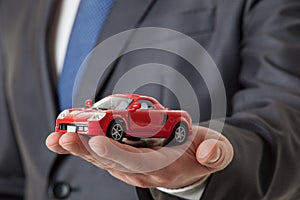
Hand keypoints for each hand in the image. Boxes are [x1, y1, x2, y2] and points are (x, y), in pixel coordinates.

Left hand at [46, 126, 232, 188]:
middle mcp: (141, 170)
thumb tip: (208, 153)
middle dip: (86, 148)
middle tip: (65, 136)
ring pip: (100, 157)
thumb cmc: (200, 153)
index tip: (98, 141)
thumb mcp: (217, 151)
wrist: (190, 163)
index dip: (117, 152)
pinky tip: (70, 131)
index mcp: (163, 167)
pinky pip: (100, 151)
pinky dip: (84, 141)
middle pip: (110, 160)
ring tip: (57, 137)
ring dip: (78, 147)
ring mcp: (129, 165)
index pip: (137, 162)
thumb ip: (216, 152)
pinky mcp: (122, 158)